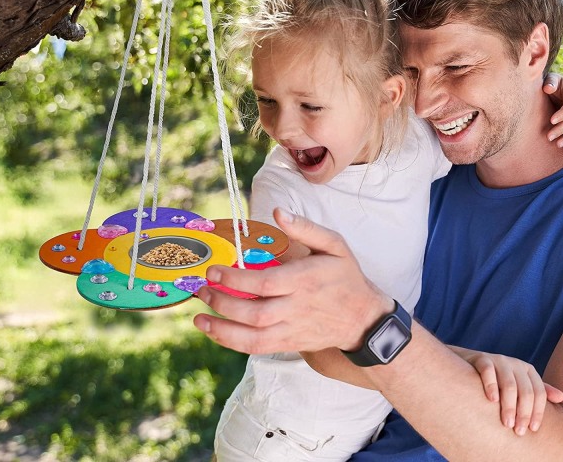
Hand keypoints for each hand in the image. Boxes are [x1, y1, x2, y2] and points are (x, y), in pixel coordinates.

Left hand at [194, 208, 390, 353]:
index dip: (235, 278)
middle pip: (254, 312)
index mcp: (305, 280)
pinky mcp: (289, 343)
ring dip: (222, 329)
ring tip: (199, 316)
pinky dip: (232, 342)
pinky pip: (257, 348)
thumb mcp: (335, 245)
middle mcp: (297, 308)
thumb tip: (279, 212)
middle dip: (222, 302)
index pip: (265, 283)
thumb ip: (306, 229)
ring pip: (252, 337)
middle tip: (201, 290)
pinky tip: (215, 330)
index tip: (213, 270)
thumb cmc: (346, 277)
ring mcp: (292, 329)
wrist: (363, 318)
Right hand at [461, 349, 562, 435]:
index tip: (532, 430)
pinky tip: (491, 400)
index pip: (539, 393)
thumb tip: (561, 397)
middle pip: (525, 391)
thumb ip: (538, 391)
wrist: (469, 365)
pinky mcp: (482, 359)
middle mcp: (515, 363)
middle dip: (523, 413)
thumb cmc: (498, 381)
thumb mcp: (519, 384)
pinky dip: (491, 387)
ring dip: (509, 406)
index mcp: (528, 370)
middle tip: (517, 431)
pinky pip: (488, 373)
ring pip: (509, 385)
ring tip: (506, 423)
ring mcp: (499, 360)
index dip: (538, 412)